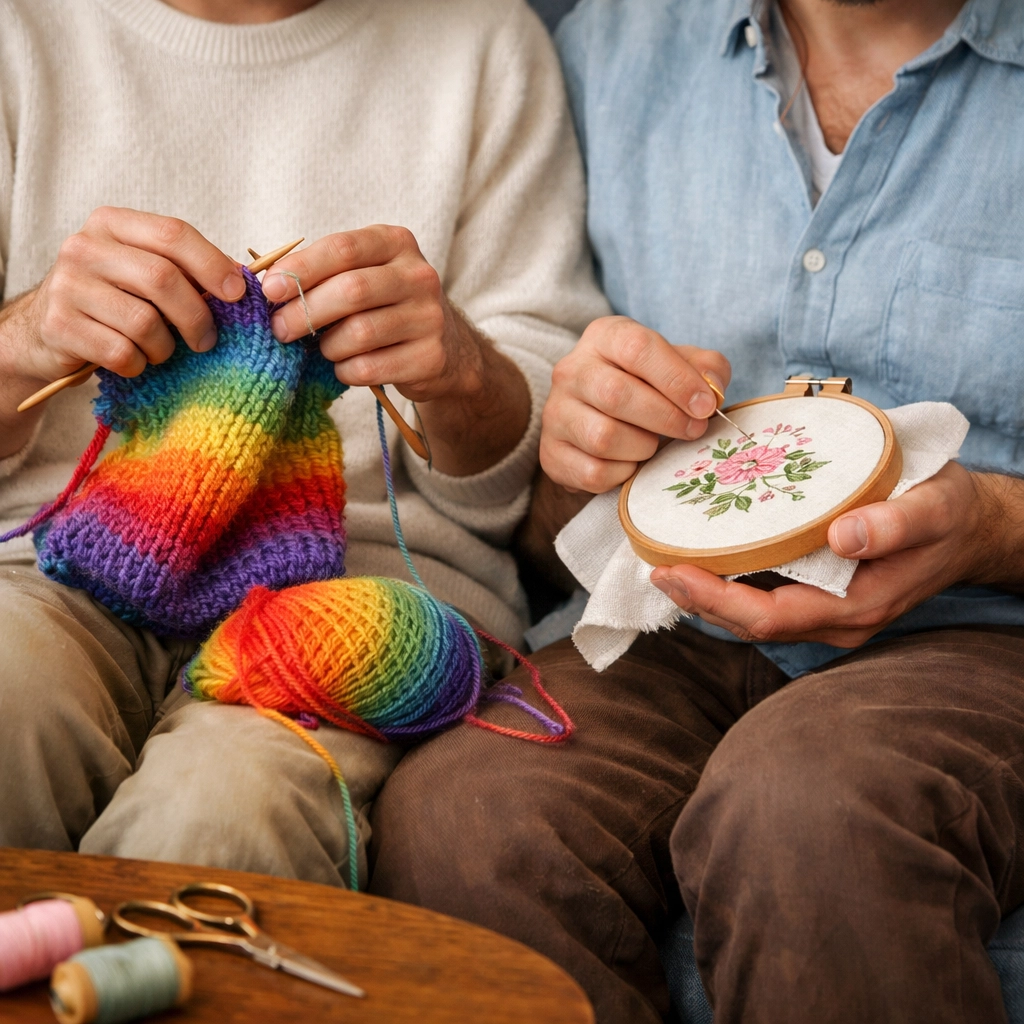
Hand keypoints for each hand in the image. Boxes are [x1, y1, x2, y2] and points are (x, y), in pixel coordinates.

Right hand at [6, 207, 244, 386]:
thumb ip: (186, 270)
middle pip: (163, 279)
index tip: (238, 293)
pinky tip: (134, 360)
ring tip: (160, 350)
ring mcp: (68, 285)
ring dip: (165, 347)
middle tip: (206, 340)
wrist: (45, 330)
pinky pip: (122, 353)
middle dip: (196, 316)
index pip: (173, 234)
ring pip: (145, 322)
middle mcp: (85, 247)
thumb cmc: (112, 301)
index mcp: (112, 224)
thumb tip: (242, 281)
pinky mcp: (59, 325)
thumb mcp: (143, 273)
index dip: (213, 265)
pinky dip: (139, 364)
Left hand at [262, 225, 481, 403]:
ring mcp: (429, 317)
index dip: (301, 269)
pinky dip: (345, 370)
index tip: (270, 291)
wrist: (447, 348)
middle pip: (351, 291)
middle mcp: (419, 276)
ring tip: (322, 349)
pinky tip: (345, 367)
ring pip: (359, 333)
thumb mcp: (364, 274)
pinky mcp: (430, 357)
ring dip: (327, 346)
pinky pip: (370, 367)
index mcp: (396, 243)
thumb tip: (268, 287)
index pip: (342, 249)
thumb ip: (322, 273)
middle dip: (305, 312)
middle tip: (280, 329)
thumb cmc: (386, 306)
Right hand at [540, 316, 731, 492]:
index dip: (676, 378)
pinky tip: (631, 463)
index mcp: (604, 337)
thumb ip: (705, 368)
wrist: (599, 420)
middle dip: (665, 417)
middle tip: (692, 430)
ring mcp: (556, 413)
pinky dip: (622, 474)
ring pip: (603, 437)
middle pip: (616, 394)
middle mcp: (571, 370)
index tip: (704, 405)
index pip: (637, 347)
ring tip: (654, 445)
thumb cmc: (646, 387)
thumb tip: (711, 389)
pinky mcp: (551, 453)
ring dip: (643, 447)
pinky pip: (593, 472)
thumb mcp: (677, 365)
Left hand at [650, 462, 996, 646]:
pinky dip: (729, 581)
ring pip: (752, 613)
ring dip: (706, 592)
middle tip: (653, 563)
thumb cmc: (950, 514)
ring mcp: (826, 611)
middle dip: (697, 598)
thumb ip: (895, 523)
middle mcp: (834, 619)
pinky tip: (704, 555)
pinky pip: (764, 597)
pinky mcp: (821, 595)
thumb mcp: (935, 507)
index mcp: (856, 606)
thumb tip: (840, 536)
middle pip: (749, 622)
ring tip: (665, 560)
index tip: (671, 569)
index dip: (714, 599)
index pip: (768, 617)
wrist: (970, 529)